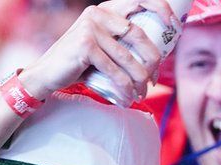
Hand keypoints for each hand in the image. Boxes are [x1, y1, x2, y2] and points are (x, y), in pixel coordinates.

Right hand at [18, 0, 175, 99]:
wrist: (45, 75)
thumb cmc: (76, 64)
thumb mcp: (100, 46)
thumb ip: (120, 42)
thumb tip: (155, 56)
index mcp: (105, 10)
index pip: (140, 1)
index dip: (162, 10)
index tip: (175, 28)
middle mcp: (98, 14)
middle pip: (138, 35)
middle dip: (151, 60)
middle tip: (153, 79)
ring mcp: (91, 28)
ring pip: (128, 58)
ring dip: (138, 80)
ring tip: (141, 94)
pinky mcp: (85, 46)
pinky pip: (114, 70)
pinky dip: (124, 87)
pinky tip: (127, 98)